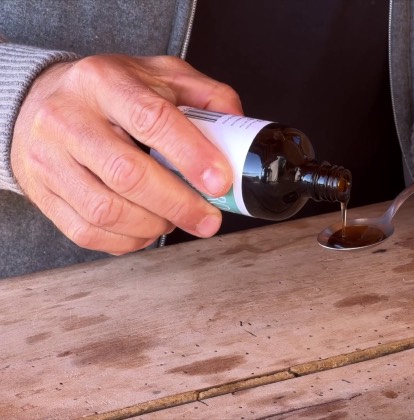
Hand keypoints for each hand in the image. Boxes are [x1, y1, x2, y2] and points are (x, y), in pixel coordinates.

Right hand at [11, 54, 242, 253]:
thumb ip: (208, 97)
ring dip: (154, 225)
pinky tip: (146, 229)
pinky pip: (87, 232)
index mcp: (104, 81)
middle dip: (179, 204)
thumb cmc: (115, 91)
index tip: (220, 182)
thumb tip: (238, 131)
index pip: (151, 119)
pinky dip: (127, 240)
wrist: (44, 98)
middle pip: (128, 174)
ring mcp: (48, 158)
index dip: (190, 156)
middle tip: (209, 219)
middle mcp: (67, 117)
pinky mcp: (42, 193)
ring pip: (106, 210)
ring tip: (176, 219)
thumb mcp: (162, 75)